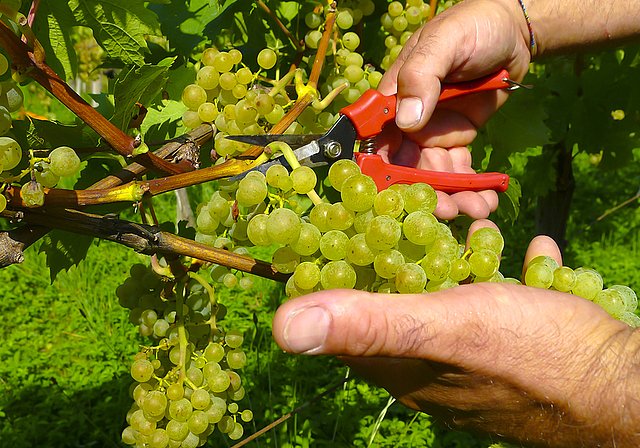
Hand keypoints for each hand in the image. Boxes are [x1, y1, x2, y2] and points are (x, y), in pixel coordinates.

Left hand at [272, 234, 639, 446]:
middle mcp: (425, 368)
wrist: (621, 387)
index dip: (331, 269)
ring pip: (442, 300)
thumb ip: (368, 323)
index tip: (333, 222)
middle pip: (394, 300)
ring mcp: (468, 361)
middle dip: (397, 253)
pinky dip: (493, 276)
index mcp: (398, 364)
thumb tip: (280, 327)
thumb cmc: (529, 355)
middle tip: (405, 209)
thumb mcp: (443, 327)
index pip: (344, 316)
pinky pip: (487, 306)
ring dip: (449, 262)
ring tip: (465, 225)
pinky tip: (512, 254)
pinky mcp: (507, 352)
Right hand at [374, 0, 531, 219]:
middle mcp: (408, 121)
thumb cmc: (473, 27)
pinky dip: (471, 188)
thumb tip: (407, 121)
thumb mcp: (444, 42)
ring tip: (478, 211)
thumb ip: (422, 76)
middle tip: (446, 212)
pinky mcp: (457, 140)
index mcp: (394, 97)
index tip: (392, 195)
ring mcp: (433, 133)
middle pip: (405, 167)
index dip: (378, 168)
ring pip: (433, 175)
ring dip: (452, 197)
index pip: (375, 137)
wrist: (514, 32)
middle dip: (422, 194)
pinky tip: (487, 200)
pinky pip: (459, 171)